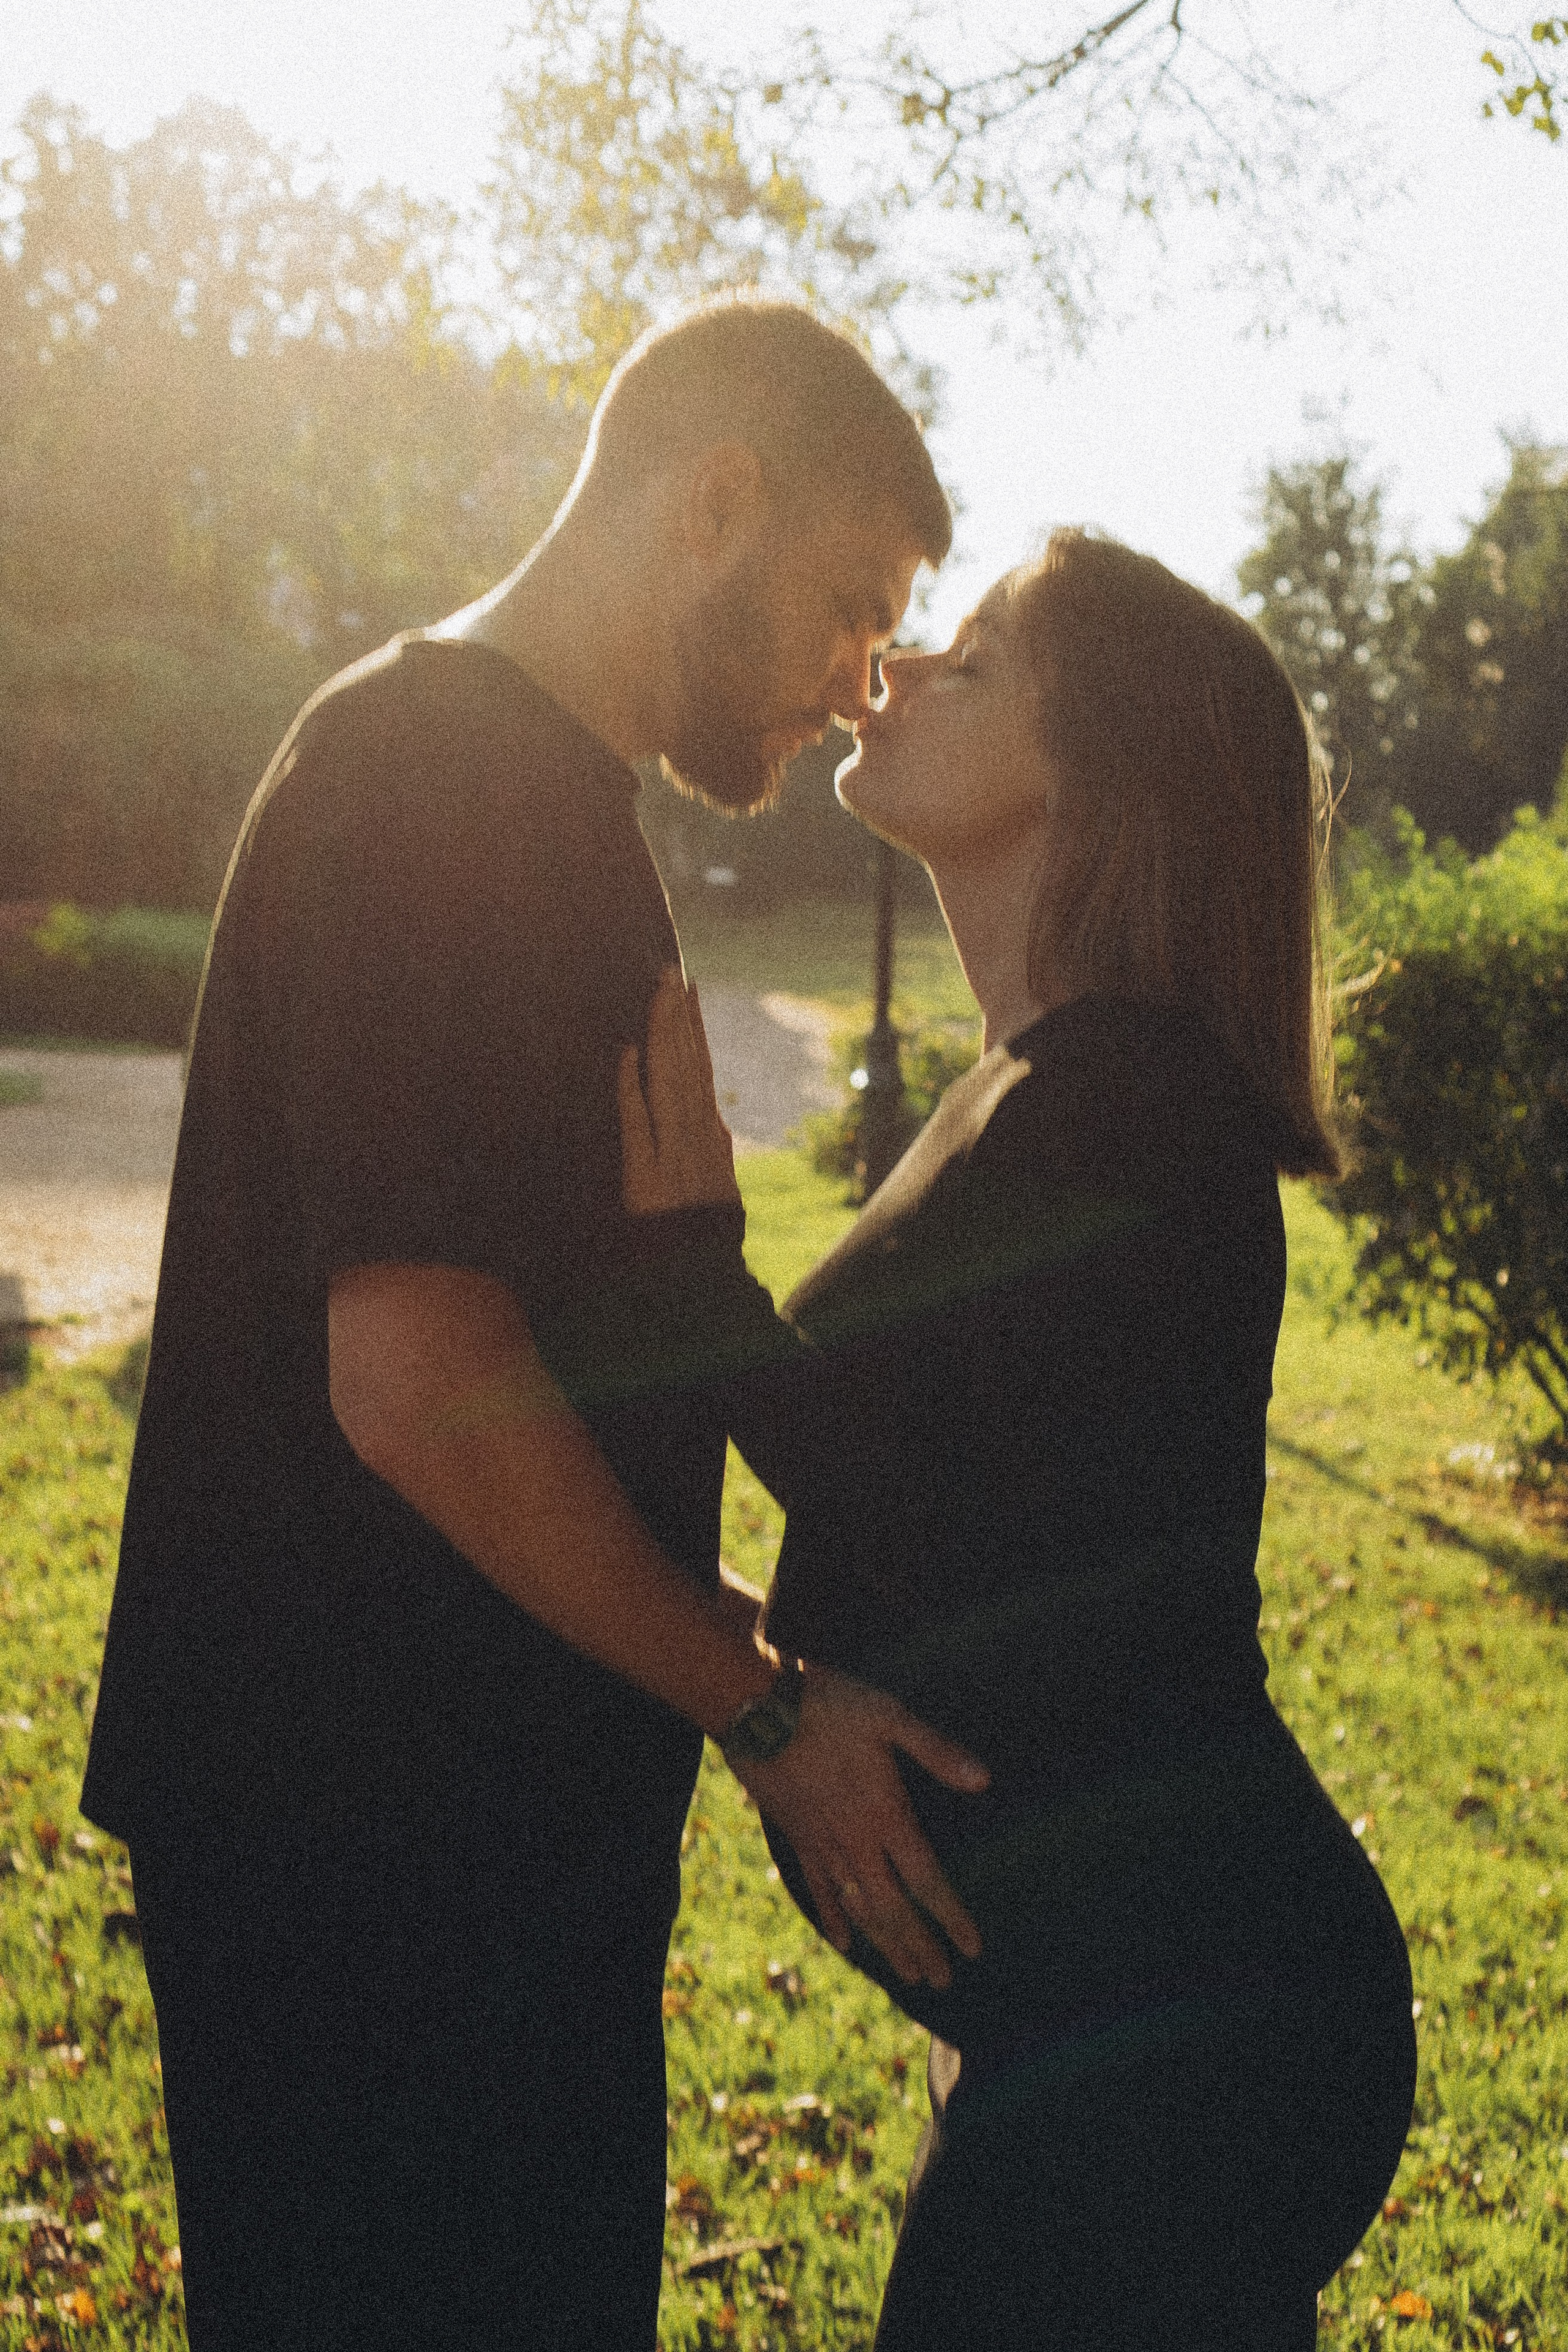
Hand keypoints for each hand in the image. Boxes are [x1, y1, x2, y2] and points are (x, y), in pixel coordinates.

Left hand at [619, 966, 741, 1213]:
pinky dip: (633, 1087)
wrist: (698, 1282)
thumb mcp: (719, 1189)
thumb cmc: (703, 1237)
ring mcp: (675, 1155)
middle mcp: (698, 1138)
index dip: (695, 1029)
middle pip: (688, 1066)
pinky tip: (627, 1053)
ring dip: (662, 1036)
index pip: (702, 1071)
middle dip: (678, 1017)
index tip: (689, 991)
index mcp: (711, 1137)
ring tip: (656, 995)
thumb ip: (716, 1153)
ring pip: (669, 1083)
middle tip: (669, 971)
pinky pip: (638, 1124)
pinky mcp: (647, 1177)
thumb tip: (719, 1124)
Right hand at [737, 1664, 988, 1989]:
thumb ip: (936, 1751)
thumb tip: (984, 1780)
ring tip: (906, 1975)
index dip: (951, 1918)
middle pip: (894, 1909)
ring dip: (885, 1944)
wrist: (755, 1705)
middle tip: (941, 1983)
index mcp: (885, 1815)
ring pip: (859, 1908)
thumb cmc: (828, 1705)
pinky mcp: (795, 1837)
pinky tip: (844, 1943)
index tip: (973, 1950)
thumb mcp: (889, 1716)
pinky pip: (818, 1889)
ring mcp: (823, 1844)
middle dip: (920, 1947)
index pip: (927, 1881)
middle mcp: (856, 1841)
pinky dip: (833, 1918)